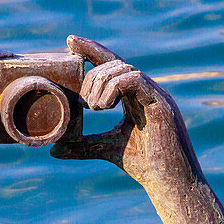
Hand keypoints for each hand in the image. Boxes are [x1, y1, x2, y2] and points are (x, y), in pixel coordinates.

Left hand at [51, 36, 199, 185]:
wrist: (169, 182)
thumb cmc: (144, 166)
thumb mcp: (105, 149)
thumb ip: (81, 146)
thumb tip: (54, 149)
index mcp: (134, 96)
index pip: (112, 64)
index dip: (91, 50)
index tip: (69, 41)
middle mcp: (146, 91)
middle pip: (115, 63)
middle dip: (92, 76)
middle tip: (83, 102)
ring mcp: (156, 95)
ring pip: (124, 68)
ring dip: (101, 83)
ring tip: (94, 107)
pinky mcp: (162, 103)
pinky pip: (135, 79)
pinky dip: (114, 88)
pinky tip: (103, 107)